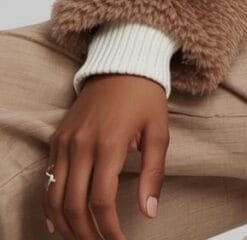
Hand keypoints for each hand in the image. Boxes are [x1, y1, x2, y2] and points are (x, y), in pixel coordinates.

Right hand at [42, 74, 168, 239]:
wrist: (124, 64)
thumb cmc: (146, 98)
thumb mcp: (159, 132)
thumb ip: (154, 174)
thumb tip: (149, 212)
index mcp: (109, 143)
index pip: (101, 200)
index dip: (108, 228)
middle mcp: (81, 145)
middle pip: (74, 205)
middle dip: (86, 233)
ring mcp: (65, 142)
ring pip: (54, 198)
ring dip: (66, 226)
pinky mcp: (57, 139)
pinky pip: (47, 181)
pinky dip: (50, 206)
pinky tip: (59, 224)